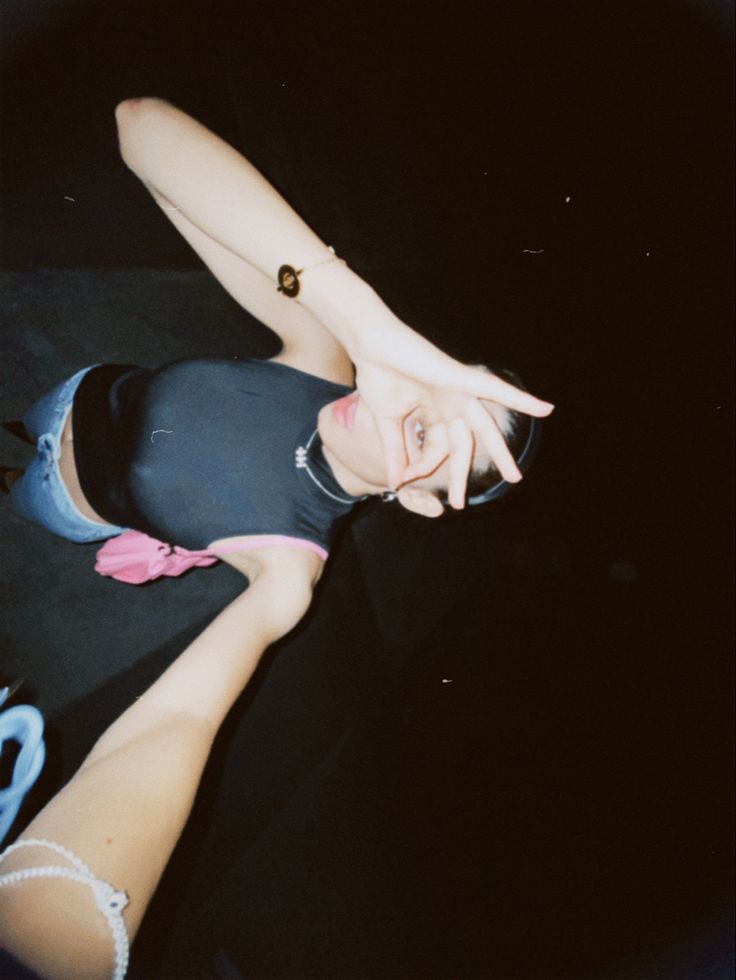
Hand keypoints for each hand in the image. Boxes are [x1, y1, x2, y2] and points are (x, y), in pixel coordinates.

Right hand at [350, 320, 553, 507]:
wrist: (370, 346)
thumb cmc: (379, 377)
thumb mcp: (387, 423)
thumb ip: (395, 451)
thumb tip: (395, 484)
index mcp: (436, 414)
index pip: (435, 450)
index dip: (419, 467)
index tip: (404, 478)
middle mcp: (451, 405)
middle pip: (467, 445)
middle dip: (467, 472)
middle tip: (466, 501)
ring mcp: (458, 392)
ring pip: (485, 427)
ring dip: (501, 452)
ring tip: (514, 478)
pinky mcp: (461, 378)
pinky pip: (495, 389)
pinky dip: (520, 399)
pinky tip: (545, 409)